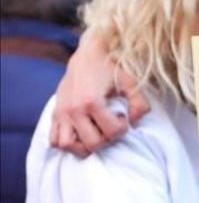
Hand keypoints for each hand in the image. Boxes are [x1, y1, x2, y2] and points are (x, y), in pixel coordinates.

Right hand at [49, 30, 149, 156]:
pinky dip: (67, 143)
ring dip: (83, 146)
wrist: (86, 56)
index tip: (122, 117)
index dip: (123, 128)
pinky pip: (54, 140)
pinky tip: (80, 133)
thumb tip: (135, 122)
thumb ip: (139, 103)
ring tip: (94, 133)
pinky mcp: (54, 114)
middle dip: (106, 139)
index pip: (112, 132)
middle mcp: (74, 110)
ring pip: (68, 146)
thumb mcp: (130, 83)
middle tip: (109, 125)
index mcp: (92, 101)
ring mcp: (62, 113)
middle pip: (92, 143)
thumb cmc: (110, 69)